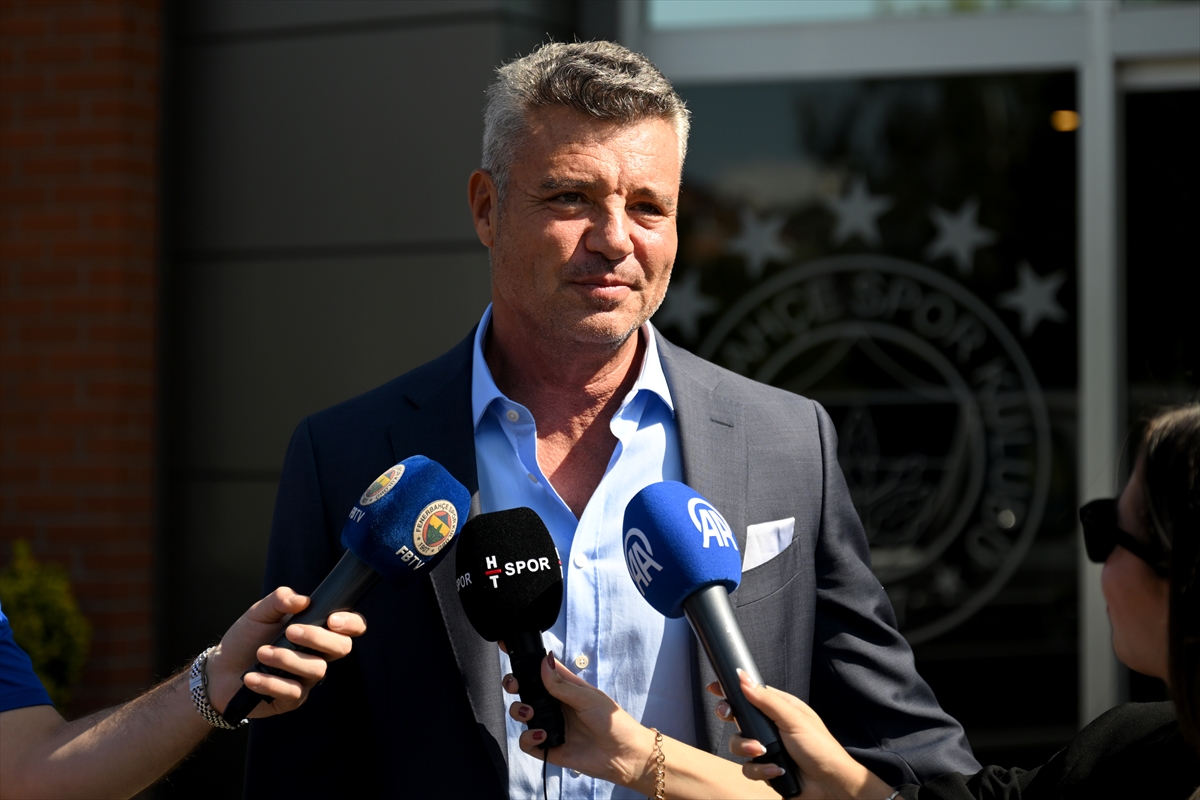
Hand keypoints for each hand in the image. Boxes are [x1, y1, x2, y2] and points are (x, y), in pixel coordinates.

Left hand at [204, 587, 366, 718]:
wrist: (220, 669)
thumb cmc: (246, 639)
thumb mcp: (260, 613)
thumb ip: (280, 600)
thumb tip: (302, 599)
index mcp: (317, 629)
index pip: (351, 627)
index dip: (351, 623)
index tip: (332, 619)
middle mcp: (318, 654)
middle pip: (341, 648)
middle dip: (318, 638)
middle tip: (290, 632)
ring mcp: (307, 678)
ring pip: (316, 670)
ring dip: (288, 659)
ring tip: (261, 653)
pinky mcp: (292, 699)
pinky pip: (293, 692)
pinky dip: (271, 683)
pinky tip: (252, 677)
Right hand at [504, 653, 658, 788]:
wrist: (623, 755)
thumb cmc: (612, 721)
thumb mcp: (588, 698)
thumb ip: (562, 684)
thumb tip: (544, 662)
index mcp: (565, 687)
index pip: (541, 670)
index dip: (525, 662)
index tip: (510, 652)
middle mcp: (554, 704)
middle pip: (525, 690)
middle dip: (514, 685)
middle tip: (514, 687)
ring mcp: (550, 724)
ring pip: (521, 714)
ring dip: (518, 711)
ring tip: (530, 713)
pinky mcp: (548, 746)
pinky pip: (527, 742)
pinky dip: (528, 737)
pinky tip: (543, 735)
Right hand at [707, 671, 892, 798]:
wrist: (830, 786)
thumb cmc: (820, 748)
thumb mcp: (793, 719)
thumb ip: (765, 700)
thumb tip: (742, 677)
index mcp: (779, 709)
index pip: (750, 694)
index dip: (732, 691)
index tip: (714, 687)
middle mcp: (770, 727)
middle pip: (738, 718)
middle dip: (732, 719)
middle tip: (728, 715)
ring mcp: (767, 748)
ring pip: (738, 744)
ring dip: (747, 748)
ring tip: (763, 752)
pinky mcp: (766, 769)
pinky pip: (748, 768)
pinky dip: (760, 770)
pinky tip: (776, 771)